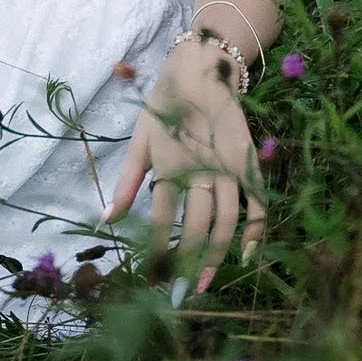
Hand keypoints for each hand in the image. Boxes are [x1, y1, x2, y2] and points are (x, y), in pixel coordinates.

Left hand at [104, 38, 265, 294]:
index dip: (156, 250)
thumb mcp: (140, 138)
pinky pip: (257, 198)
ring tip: (207, 282)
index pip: (159, 218)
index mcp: (168, 163)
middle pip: (195, 225)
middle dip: (188, 263)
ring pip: (226, 218)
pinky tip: (248, 253)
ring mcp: (227, 164)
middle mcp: (199, 168)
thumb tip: (104, 221)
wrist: (201, 65)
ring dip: (217, 253)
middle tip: (182, 294)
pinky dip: (256, 226)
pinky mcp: (247, 157)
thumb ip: (126, 181)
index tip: (151, 281)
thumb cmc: (164, 103)